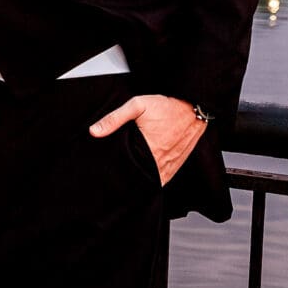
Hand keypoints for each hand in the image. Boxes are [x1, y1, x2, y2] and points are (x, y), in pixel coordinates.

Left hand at [89, 94, 205, 186]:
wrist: (194, 108)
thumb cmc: (167, 106)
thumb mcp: (138, 105)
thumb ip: (115, 118)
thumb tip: (94, 131)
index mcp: (148, 148)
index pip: (127, 168)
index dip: (118, 171)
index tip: (110, 171)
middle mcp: (160, 160)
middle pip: (139, 177)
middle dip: (128, 179)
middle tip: (117, 178)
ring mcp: (170, 165)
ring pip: (152, 182)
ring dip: (142, 181)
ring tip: (130, 181)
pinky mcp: (177, 165)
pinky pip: (164, 180)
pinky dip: (155, 181)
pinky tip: (146, 178)